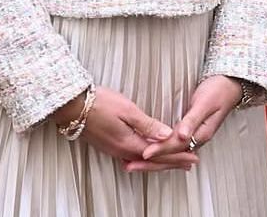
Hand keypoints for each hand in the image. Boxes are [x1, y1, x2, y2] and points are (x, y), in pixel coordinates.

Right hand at [49, 86, 190, 168]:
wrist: (74, 107)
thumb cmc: (101, 103)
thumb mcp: (127, 110)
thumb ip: (147, 124)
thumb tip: (166, 134)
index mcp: (129, 143)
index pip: (159, 154)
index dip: (177, 156)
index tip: (193, 157)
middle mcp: (122, 151)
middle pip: (153, 160)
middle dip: (173, 162)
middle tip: (190, 162)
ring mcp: (115, 150)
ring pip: (144, 160)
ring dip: (161, 161)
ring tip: (175, 161)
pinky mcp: (110, 146)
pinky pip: (134, 156)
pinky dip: (147, 157)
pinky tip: (150, 156)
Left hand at [123, 75, 242, 171]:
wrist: (230, 84)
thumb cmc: (219, 90)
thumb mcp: (205, 103)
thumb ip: (192, 119)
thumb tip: (181, 136)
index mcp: (201, 134)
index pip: (176, 146)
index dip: (159, 149)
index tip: (144, 153)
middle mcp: (196, 139)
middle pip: (171, 156)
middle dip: (151, 162)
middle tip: (130, 165)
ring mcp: (193, 137)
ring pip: (171, 153)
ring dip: (153, 160)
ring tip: (134, 163)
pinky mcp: (190, 132)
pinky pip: (172, 146)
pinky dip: (160, 150)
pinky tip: (150, 153)